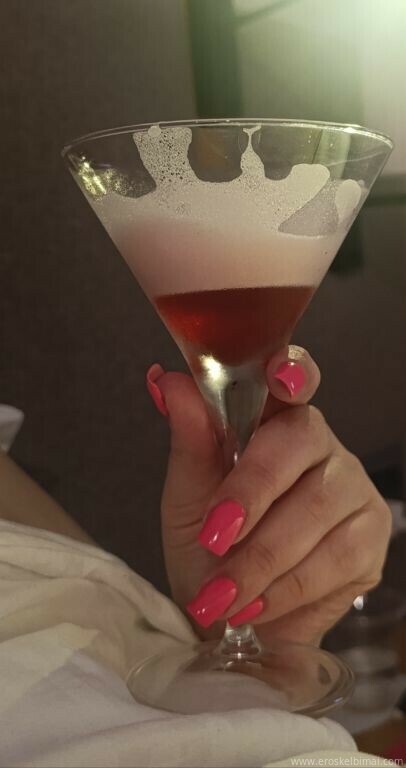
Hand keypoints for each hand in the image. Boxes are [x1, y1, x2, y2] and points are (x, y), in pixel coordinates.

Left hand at [148, 348, 390, 644]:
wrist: (231, 616)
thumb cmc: (208, 547)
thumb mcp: (187, 495)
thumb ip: (188, 439)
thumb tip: (164, 380)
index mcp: (274, 420)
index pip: (294, 378)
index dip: (293, 370)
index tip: (280, 377)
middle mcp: (319, 444)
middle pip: (300, 443)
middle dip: (251, 493)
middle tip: (212, 538)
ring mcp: (352, 488)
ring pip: (316, 507)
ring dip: (260, 558)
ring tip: (221, 593)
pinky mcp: (370, 537)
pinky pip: (335, 557)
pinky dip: (286, 588)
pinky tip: (255, 605)